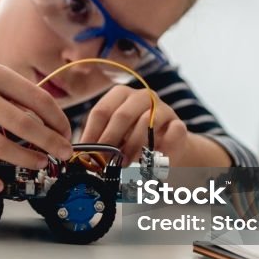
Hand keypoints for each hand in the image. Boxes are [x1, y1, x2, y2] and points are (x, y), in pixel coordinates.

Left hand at [79, 85, 230, 166]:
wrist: (167, 145)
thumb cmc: (134, 138)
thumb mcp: (115, 136)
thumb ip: (100, 140)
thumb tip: (79, 155)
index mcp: (121, 94)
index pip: (101, 111)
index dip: (91, 134)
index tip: (85, 154)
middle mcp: (142, 96)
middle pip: (122, 116)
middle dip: (109, 141)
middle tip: (103, 161)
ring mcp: (163, 108)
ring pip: (145, 123)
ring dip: (132, 148)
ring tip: (124, 163)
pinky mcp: (179, 124)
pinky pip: (171, 134)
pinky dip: (159, 150)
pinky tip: (150, 161)